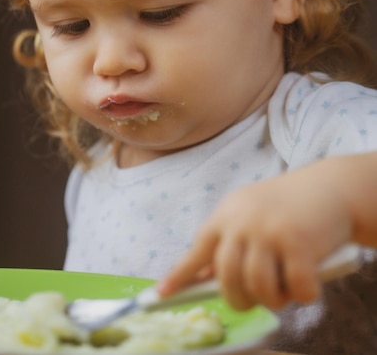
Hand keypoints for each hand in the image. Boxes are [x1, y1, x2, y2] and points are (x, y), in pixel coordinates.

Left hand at [159, 157, 355, 309]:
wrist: (328, 186)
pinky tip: (307, 285)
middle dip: (238, 298)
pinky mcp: (298, 243)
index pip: (198, 249)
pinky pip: (294, 288)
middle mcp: (243, 222)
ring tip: (283, 292)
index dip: (180, 275)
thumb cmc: (287, 204)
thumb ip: (229, 240)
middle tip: (254, 300)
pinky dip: (302, 294)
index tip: (159, 294)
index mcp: (227, 214)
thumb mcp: (249, 213)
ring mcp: (269, 231)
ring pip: (258, 287)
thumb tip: (205, 275)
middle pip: (226, 276)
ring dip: (272, 299)